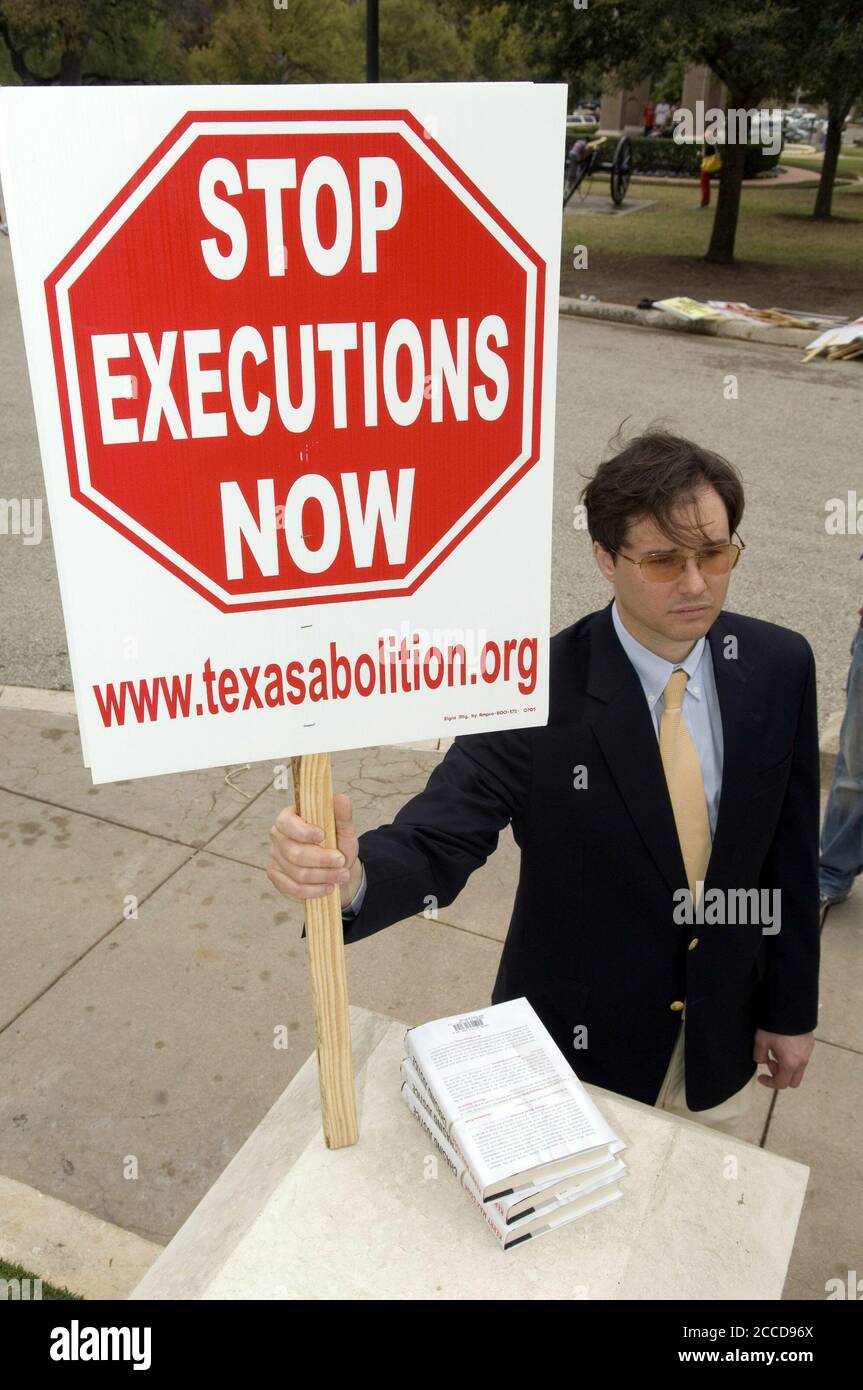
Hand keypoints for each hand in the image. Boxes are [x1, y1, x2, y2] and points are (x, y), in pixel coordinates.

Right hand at [267, 793, 361, 908]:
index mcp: (289, 817)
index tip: (323, 836)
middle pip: (295, 853)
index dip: (303, 832)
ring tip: (341, 875)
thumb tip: (341, 798)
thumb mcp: (344, 829)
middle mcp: (277, 836)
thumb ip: (342, 815)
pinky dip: (314, 890)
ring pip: (297, 873)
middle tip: (342, 862)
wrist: (335, 867)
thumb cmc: (336, 843)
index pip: (286, 823)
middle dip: (322, 860)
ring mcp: (274, 857)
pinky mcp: (276, 876)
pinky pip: (294, 888)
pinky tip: (328, 887)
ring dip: (323, 876)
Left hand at [753, 1029, 813, 1089]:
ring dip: (786, 1066)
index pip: (780, 1083)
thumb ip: (759, 1055)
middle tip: (771, 1062)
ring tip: (777, 1049)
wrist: (791, 1008)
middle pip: (793, 1081)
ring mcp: (808, 1053)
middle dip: (780, 1076)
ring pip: (798, 1069)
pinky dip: (792, 1058)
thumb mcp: (761, 1040)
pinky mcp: (810, 1044)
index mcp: (790, 1063)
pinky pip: (802, 1058)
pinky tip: (784, 1044)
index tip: (761, 1077)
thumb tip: (762, 1060)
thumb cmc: (776, 1025)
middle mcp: (802, 1061)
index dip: (768, 1082)